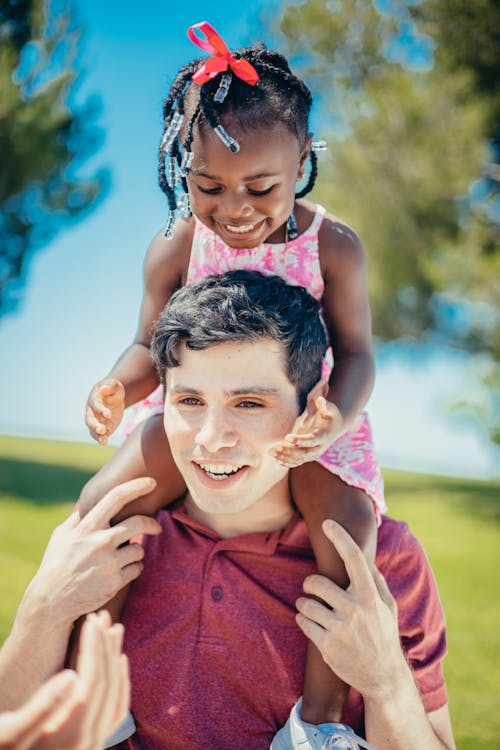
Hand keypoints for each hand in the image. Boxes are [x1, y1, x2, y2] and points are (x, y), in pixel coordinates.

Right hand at [0, 611, 128, 749]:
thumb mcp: (12, 732)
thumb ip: (43, 706)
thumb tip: (72, 675)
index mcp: (72, 734)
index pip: (94, 681)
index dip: (94, 647)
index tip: (91, 619)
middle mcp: (90, 740)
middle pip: (108, 684)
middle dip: (106, 646)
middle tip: (102, 616)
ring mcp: (94, 742)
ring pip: (116, 694)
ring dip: (115, 658)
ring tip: (114, 628)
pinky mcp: (91, 740)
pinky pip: (116, 708)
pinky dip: (120, 681)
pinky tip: (119, 661)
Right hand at [27, 477, 161, 624]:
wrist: (52, 601)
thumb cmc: (56, 563)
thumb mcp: (61, 535)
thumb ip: (78, 516)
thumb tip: (88, 499)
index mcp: (87, 527)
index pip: (116, 498)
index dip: (137, 487)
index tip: (151, 482)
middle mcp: (101, 542)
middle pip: (139, 523)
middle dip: (152, 523)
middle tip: (156, 526)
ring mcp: (109, 563)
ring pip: (139, 549)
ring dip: (137, 551)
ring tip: (124, 556)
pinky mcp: (115, 582)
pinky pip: (137, 568)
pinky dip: (134, 567)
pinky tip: (122, 569)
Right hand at [85, 379, 125, 444]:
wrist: (113, 396)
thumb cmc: (113, 389)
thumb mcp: (114, 385)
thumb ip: (110, 387)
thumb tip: (103, 389)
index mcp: (94, 400)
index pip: (96, 406)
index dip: (101, 410)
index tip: (108, 414)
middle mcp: (92, 412)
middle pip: (90, 420)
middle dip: (95, 425)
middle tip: (102, 429)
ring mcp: (96, 421)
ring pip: (92, 429)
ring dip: (97, 435)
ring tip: (103, 440)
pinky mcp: (103, 428)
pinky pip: (99, 435)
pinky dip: (101, 439)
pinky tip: (104, 443)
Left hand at [269, 381, 343, 466]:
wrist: (336, 426)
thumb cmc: (331, 415)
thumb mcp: (330, 409)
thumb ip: (324, 405)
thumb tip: (320, 399)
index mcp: (324, 436)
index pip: (311, 440)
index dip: (300, 440)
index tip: (287, 437)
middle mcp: (319, 448)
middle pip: (303, 453)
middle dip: (288, 451)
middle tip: (274, 447)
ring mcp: (314, 454)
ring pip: (299, 459)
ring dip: (284, 457)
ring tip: (271, 451)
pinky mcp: (309, 456)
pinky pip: (298, 462)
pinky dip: (287, 462)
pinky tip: (276, 460)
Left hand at [295, 519, 407, 700]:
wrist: (384, 676)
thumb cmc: (384, 634)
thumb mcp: (388, 606)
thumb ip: (376, 580)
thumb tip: (363, 556)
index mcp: (370, 596)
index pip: (353, 558)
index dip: (339, 537)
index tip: (327, 522)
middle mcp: (355, 610)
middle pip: (316, 582)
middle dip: (309, 584)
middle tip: (311, 587)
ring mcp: (340, 629)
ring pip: (305, 603)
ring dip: (304, 603)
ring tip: (310, 608)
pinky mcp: (326, 645)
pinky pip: (303, 622)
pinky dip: (303, 619)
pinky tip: (311, 623)